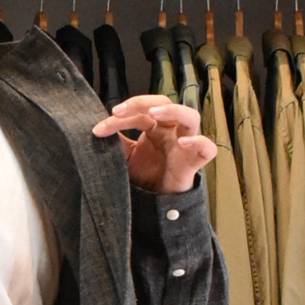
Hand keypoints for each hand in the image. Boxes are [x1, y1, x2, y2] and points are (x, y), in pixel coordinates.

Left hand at [91, 95, 215, 194]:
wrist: (156, 202)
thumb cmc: (145, 175)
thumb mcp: (125, 157)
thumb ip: (116, 143)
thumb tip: (97, 129)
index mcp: (154, 127)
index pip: (139, 113)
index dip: (119, 117)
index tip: (98, 128)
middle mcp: (171, 130)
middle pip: (164, 103)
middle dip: (141, 103)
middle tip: (118, 110)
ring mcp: (186, 142)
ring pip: (190, 116)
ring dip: (173, 110)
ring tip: (154, 114)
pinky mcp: (195, 160)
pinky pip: (207, 147)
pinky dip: (199, 142)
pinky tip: (182, 143)